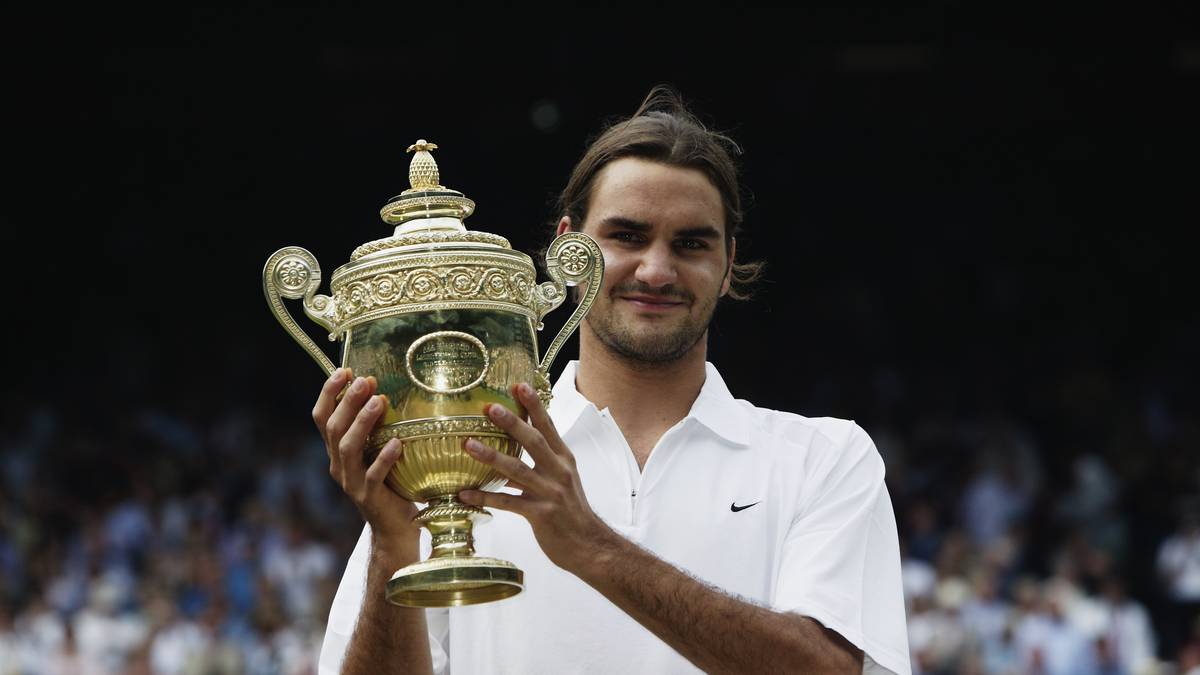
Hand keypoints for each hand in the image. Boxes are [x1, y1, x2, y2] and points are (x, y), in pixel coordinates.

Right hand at [313, 368, 419, 547]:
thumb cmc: (391, 484)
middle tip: (365, 380)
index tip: (344, 370)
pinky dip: (384, 458)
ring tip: (379, 402)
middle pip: (333, 428)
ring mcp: (351, 483)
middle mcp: (338, 465)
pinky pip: (373, 476)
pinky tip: (397, 443)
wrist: (394, 529)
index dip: (329, 393)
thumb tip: (385, 390)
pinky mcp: (368, 498)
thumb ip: (375, 428)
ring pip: (348, 448)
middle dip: (348, 401)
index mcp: (336, 451)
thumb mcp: (377, 452)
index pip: (322, 417)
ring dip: (363, 423)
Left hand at [459, 382, 615, 572]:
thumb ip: (540, 464)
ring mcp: (550, 492)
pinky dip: (485, 498)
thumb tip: (510, 449)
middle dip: (511, 422)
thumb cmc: (572, 512)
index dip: (533, 406)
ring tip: (468, 445)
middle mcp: (559, 472)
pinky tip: (465, 494)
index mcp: (564, 459)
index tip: (519, 386)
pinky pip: (507, 503)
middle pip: (533, 441)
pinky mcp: (541, 514)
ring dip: (490, 456)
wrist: (590, 546)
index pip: (548, 427)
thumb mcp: (562, 481)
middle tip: (489, 407)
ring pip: (517, 469)